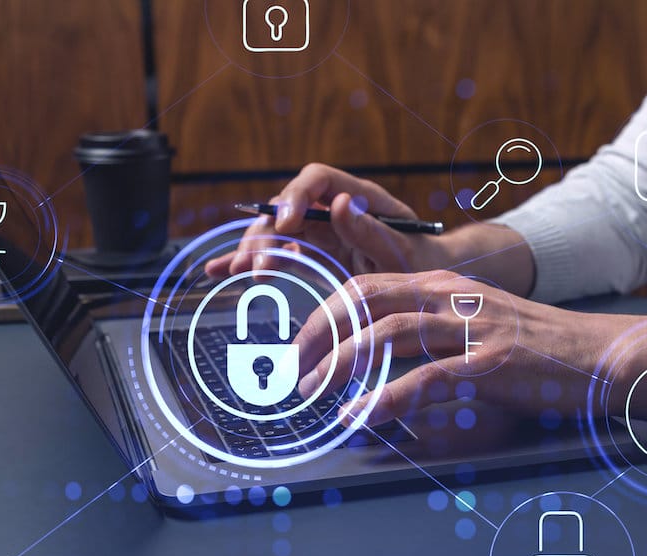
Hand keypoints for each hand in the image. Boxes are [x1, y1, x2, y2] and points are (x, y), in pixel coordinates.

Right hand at [205, 163, 446, 278]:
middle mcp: (332, 208)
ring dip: (252, 248)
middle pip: (287, 206)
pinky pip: (275, 252)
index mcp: (359, 197)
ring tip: (236, 270)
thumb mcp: (404, 251)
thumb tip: (337, 202)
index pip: (317, 180)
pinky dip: (248, 260)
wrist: (426, 284)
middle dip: (267, 232)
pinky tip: (219, 269)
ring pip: (274, 230)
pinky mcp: (310, 253)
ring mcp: (318, 230)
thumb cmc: (422, 264)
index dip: (296, 197)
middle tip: (258, 265)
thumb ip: (372, 230)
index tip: (286, 224)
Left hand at [292, 270, 630, 425]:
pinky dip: (386, 400)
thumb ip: (432, 332)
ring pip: (387, 335)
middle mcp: (453, 297)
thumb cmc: (538, 347)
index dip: (325, 315)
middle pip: (365, 303)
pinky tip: (361, 417)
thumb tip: (381, 361)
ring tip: (314, 396)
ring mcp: (473, 327)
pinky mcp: (492, 364)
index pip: (366, 286)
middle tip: (294, 374)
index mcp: (444, 285)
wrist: (602, 354)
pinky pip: (426, 379)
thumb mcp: (478, 323)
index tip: (301, 348)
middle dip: (320, 337)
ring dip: (341, 367)